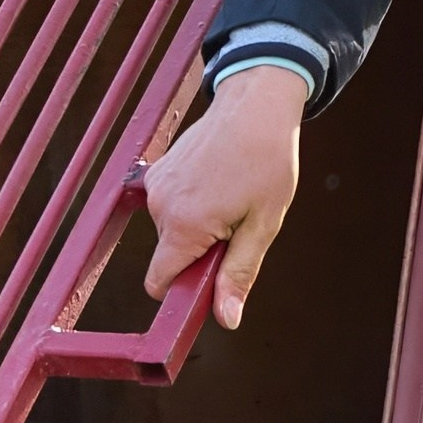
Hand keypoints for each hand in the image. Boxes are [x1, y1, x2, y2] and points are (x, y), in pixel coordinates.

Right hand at [142, 66, 309, 330]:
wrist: (255, 104)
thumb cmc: (267, 162)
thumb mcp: (263, 224)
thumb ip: (238, 274)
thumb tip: (226, 319)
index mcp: (185, 228)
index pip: (159, 283)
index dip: (181, 290)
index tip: (208, 278)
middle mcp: (160, 209)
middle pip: (169, 255)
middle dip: (197, 251)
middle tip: (235, 223)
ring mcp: (155, 188)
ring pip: (169, 229)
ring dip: (194, 224)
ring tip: (228, 194)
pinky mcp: (155, 172)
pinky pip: (167, 204)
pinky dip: (188, 201)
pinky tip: (214, 177)